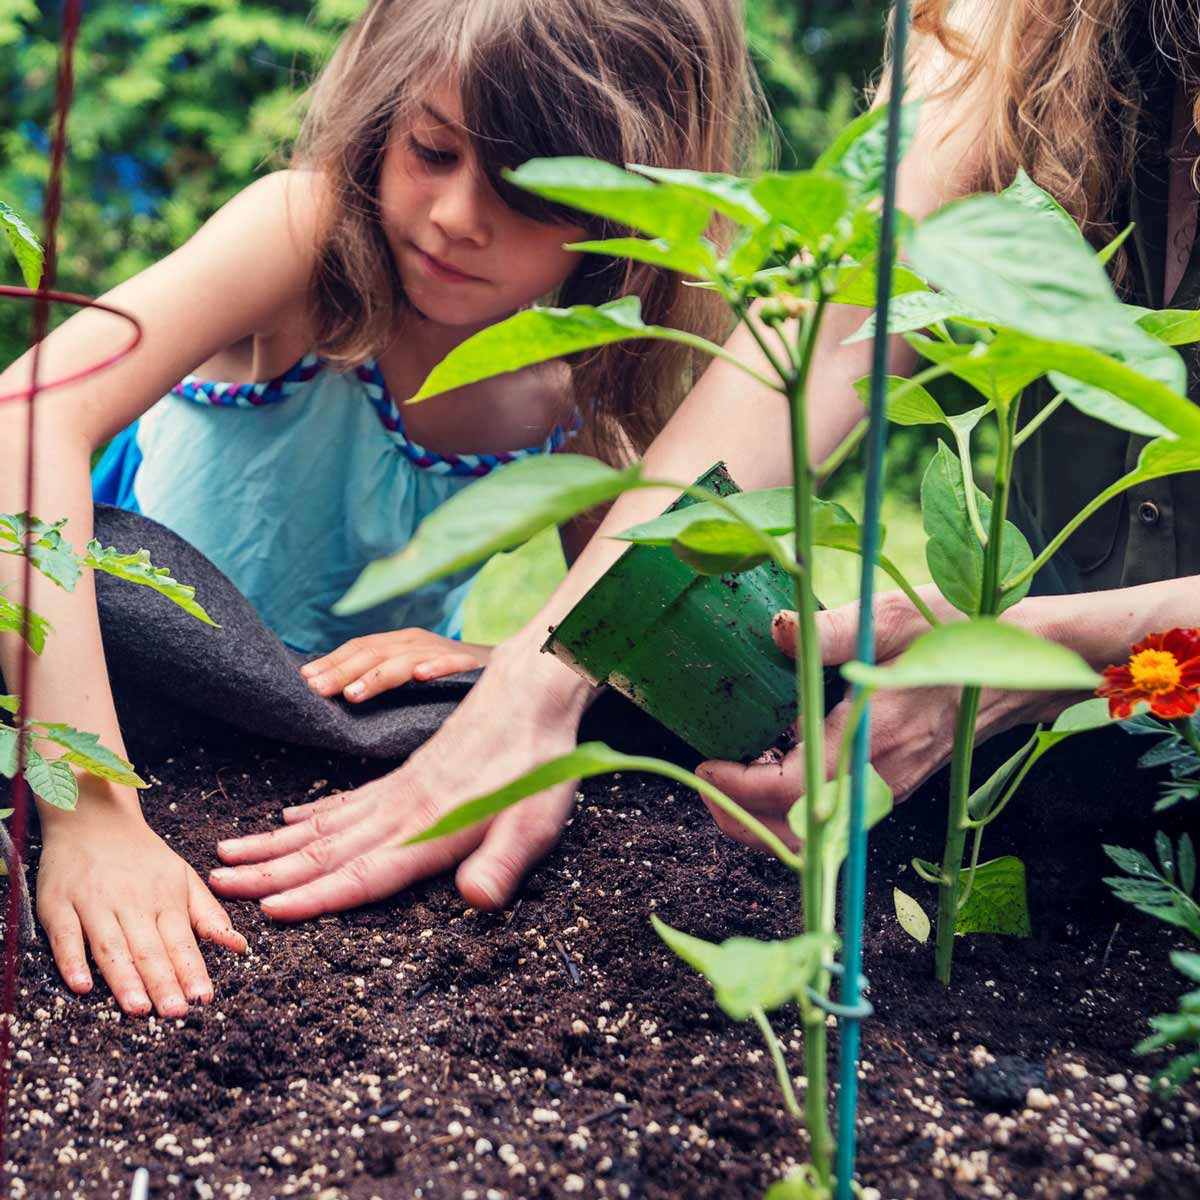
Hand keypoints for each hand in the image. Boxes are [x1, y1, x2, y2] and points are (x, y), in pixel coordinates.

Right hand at [36, 780, 246, 1015]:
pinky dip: (72, 961)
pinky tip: (81, 987)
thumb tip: (239, 947)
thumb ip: (209, 915)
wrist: (94, 819)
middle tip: (176, 1013)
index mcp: (165, 898)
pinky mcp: (58, 904)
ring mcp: (94, 903)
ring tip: (140, 1008)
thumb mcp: (184, 877)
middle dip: (164, 982)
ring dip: (125, 979)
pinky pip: (65, 936)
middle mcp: (131, 902)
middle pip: (149, 948)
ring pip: (111, 946)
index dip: (192, 970)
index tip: (203, 998)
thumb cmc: (143, 857)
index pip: (181, 940)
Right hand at [211, 632, 591, 918]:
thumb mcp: (538, 819)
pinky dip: (310, 815)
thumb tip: (478, 902)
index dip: (318, 897)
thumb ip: (505, 861)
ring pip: (325, 825)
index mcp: (431, 831)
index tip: (266, 914)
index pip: (365, 873)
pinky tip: (286, 823)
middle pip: (327, 850)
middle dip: (270, 874)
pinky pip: (346, 800)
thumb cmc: (541, 764)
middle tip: (214, 885)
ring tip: (227, 857)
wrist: (533, 691)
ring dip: (275, 846)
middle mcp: (403, 812)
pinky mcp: (405, 775)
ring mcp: (399, 791)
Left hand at [301, 630, 488, 701]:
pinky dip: (438, 667)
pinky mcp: (473, 663)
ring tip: (353, 694)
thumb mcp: (411, 671)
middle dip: (342, 671)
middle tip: (317, 690)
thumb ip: (381, 676)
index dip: (332, 662)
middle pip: (374, 653)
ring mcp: (444, 651)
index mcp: (400, 643)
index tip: (304, 680)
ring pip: (406, 660)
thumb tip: (336, 690)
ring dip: (378, 676)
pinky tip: (422, 677)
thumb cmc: (449, 675)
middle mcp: (418, 642)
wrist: (505, 665)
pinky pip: (454, 664)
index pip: (359, 648)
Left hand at [696, 588, 1071, 850]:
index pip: (791, 791)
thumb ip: (831, 631)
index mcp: (872, 739)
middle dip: (743, 821)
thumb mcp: (891, 618)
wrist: (1024, 662)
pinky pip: (837, 816)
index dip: (740, 788)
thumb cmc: (959, 634)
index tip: (706, 765)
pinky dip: (798, 809)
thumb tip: (778, 631)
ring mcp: (890, 786)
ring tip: (731, 779)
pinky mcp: (896, 783)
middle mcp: (879, 777)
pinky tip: (777, 766)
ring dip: (768, 820)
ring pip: (818, 834)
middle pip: (800, 834)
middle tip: (707, 784)